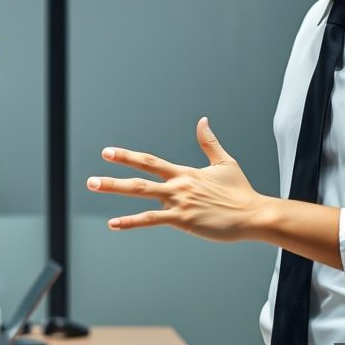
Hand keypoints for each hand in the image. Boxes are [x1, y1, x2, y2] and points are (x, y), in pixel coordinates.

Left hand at [86, 117, 265, 241]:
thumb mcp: (225, 163)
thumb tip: (203, 120)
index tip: (108, 153)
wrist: (254, 214)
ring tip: (95, 188)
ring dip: (115, 191)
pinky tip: (114, 223)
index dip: (127, 157)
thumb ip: (209, 142)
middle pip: (139, 178)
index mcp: (185, 173)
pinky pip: (152, 220)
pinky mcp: (183, 220)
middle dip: (113, 178)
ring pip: (141, 194)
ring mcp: (179, 202)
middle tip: (90, 179)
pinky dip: (131, 221)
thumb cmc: (241, 192)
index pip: (150, 162)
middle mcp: (178, 185)